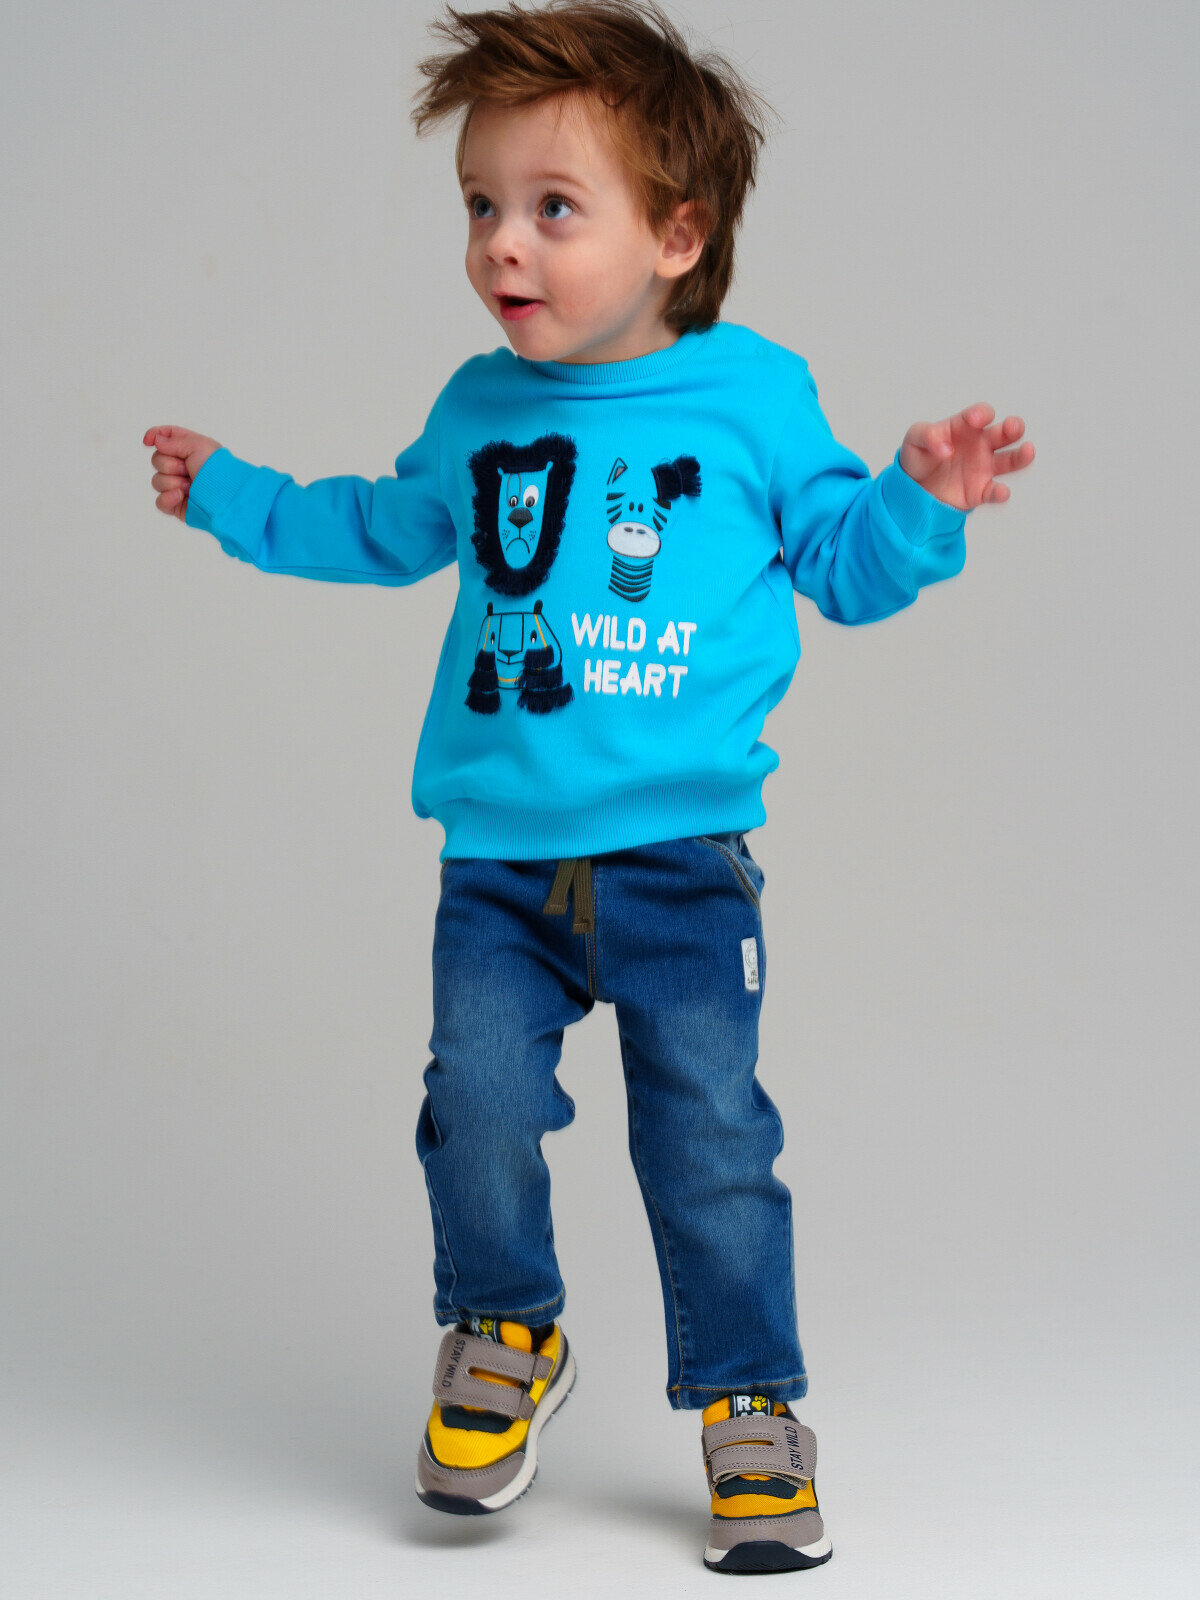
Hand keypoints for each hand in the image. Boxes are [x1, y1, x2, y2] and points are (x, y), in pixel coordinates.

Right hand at [142, 425, 220, 521]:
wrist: (225, 497)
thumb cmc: (218, 470)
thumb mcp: (198, 445)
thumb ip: (173, 440)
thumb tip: (156, 440)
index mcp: (188, 449)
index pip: (165, 438)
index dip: (154, 437)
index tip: (148, 441)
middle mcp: (182, 467)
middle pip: (156, 460)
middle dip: (170, 464)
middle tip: (188, 469)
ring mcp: (178, 486)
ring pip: (156, 481)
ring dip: (172, 482)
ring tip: (191, 486)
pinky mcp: (177, 505)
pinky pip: (159, 501)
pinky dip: (168, 499)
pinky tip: (181, 496)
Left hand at [898, 403, 1034, 510]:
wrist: (914, 487)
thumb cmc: (919, 456)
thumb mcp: (914, 440)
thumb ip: (927, 435)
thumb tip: (945, 448)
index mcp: (966, 427)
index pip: (981, 415)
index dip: (981, 414)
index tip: (974, 420)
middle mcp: (981, 445)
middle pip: (1005, 433)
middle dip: (1013, 428)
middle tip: (1012, 428)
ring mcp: (983, 468)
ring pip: (1010, 460)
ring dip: (1021, 456)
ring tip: (1027, 451)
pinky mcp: (979, 491)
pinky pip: (994, 492)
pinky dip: (1000, 492)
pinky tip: (1001, 491)